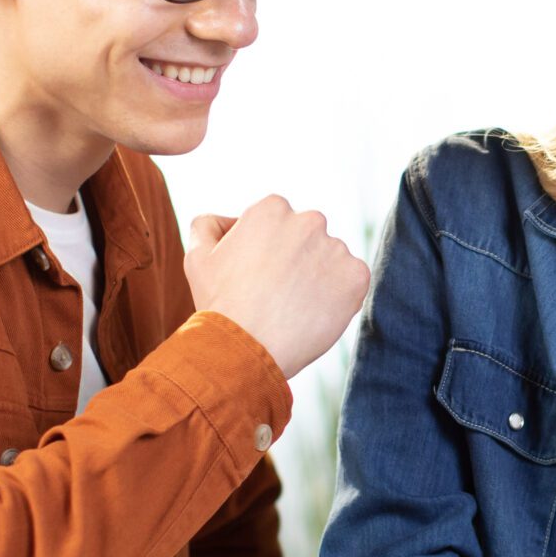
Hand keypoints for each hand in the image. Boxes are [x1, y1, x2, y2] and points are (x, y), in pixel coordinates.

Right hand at [183, 195, 369, 379]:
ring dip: (318, 278)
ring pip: (330, 260)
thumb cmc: (218, 304)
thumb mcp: (198, 257)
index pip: (280, 221)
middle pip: (308, 238)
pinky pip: (351, 283)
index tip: (259, 274)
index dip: (268, 249)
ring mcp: (336, 248)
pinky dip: (338, 297)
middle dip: (297, 258)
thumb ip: (208, 226)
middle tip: (278, 293)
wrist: (245, 348)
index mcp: (273, 208)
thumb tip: (228, 221)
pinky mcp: (357, 277)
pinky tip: (313, 314)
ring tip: (294, 308)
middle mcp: (310, 220)